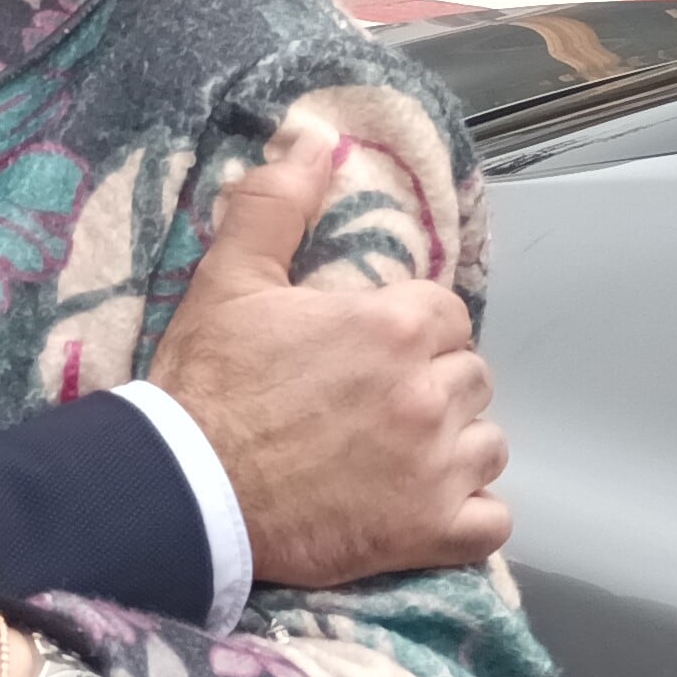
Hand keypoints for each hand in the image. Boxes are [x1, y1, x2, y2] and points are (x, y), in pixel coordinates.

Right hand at [150, 129, 508, 588]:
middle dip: (434, 384)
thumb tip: (312, 144)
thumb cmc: (207, 384)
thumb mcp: (228, 280)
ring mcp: (435, 468)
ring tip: (402, 455)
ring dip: (454, 447)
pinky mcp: (429, 532)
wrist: (184, 490)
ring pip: (488, 445)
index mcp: (391, 326)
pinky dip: (467, 515)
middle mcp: (426, 394)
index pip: (448, 315)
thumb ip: (276, 205)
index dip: (413, 329)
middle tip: (378, 402)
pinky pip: (491, 520)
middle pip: (471, 377)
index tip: (373, 348)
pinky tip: (426, 507)